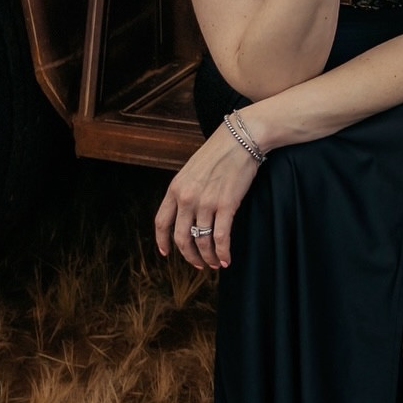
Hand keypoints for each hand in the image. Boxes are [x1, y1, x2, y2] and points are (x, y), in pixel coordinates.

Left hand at [154, 122, 262, 270]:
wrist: (241, 139)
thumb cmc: (220, 152)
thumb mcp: (192, 170)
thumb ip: (185, 191)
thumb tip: (186, 212)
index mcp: (175, 188)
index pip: (161, 222)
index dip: (163, 242)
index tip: (167, 253)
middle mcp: (187, 198)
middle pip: (182, 238)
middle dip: (189, 256)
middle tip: (198, 264)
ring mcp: (206, 203)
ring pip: (202, 241)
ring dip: (208, 257)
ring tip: (214, 263)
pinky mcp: (227, 205)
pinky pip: (221, 238)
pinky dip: (223, 253)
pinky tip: (226, 259)